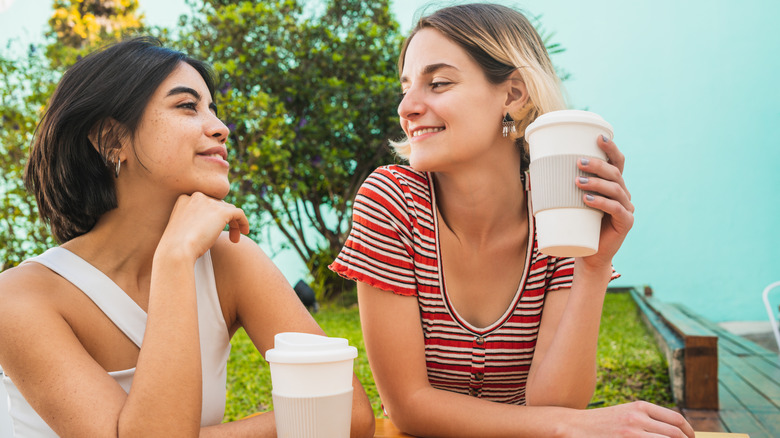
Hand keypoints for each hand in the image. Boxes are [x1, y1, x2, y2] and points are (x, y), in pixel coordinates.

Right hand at [157, 192, 249, 260]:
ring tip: (234, 239)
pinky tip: (244, 232)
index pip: (205, 203)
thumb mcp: (182, 229)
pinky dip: (244, 222)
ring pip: (229, 209)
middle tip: (228, 237)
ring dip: (233, 224)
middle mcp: (196, 196)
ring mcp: (209, 203)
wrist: (176, 251)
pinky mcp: (221, 212)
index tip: (214, 230)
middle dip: (224, 220)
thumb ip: (194, 222)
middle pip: (219, 205)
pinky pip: (239, 213)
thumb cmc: (176, 247)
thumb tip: (210, 225)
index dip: (213, 216)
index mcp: (184, 199)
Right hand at [570, 401, 694, 437]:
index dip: (689, 432)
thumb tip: (674, 430)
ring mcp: (631, 432)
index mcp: (640, 406)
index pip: (675, 419)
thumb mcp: (626, 413)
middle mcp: (637, 418)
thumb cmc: (603, 423)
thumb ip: (647, 418)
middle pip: (675, 434)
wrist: (575, 426)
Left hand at [575, 135, 633, 266]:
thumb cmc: (578, 225)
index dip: (611, 148)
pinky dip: (602, 203)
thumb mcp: (571, 202)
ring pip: (615, 189)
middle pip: (615, 173)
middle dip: (598, 165)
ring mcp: (626, 208)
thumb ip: (562, 187)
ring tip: (577, 181)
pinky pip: (616, 209)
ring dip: (596, 183)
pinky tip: (588, 200)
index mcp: (613, 185)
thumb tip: (535, 169)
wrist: (589, 254)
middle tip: (578, 162)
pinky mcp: (626, 223)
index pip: (617, 162)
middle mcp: (623, 194)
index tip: (599, 137)